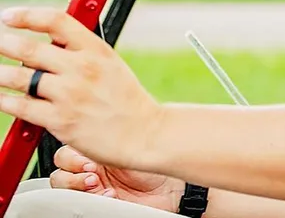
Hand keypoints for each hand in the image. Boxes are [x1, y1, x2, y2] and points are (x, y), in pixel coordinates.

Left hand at [0, 7, 163, 169]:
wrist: (145, 134)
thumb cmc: (127, 101)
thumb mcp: (111, 65)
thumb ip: (82, 52)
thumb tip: (46, 46)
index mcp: (97, 50)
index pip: (56, 21)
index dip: (27, 16)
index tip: (9, 17)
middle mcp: (82, 68)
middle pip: (30, 49)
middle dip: (4, 44)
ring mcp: (70, 94)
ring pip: (19, 77)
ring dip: (0, 74)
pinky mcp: (60, 120)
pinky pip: (21, 106)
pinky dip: (4, 100)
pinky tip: (1, 97)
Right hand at [50, 145, 182, 211]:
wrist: (172, 185)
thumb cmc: (156, 161)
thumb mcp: (132, 144)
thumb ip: (108, 139)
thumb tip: (90, 130)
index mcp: (94, 151)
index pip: (66, 153)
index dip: (71, 158)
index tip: (87, 159)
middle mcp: (90, 170)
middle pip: (60, 172)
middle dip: (72, 173)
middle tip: (93, 173)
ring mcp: (92, 189)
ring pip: (65, 190)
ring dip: (78, 187)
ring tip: (98, 184)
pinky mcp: (98, 205)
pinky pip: (81, 205)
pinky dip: (91, 201)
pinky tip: (109, 196)